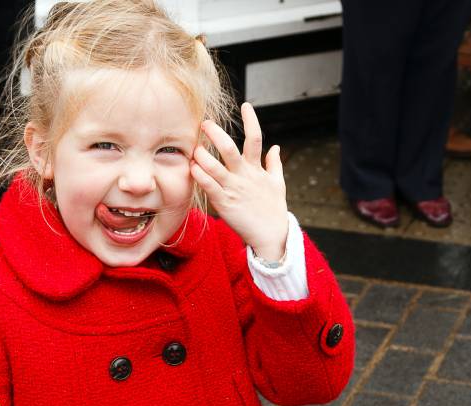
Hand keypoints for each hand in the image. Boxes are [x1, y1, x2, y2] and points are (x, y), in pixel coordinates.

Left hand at [190, 102, 288, 261]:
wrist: (271, 236)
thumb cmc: (273, 210)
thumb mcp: (278, 184)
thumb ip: (274, 164)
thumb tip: (276, 147)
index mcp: (256, 169)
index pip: (255, 139)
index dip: (251, 120)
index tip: (245, 104)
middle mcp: (244, 176)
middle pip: (230, 149)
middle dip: (216, 134)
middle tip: (204, 123)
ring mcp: (234, 189)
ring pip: (216, 167)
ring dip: (203, 156)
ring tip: (194, 148)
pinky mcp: (224, 203)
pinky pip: (210, 187)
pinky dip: (200, 176)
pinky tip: (192, 168)